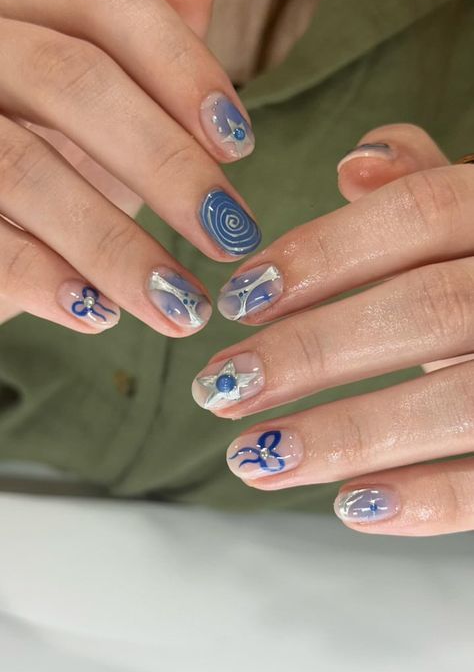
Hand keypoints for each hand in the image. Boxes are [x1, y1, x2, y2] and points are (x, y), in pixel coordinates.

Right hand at [0, 0, 258, 332]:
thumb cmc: (23, 150)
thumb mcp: (77, 105)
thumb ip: (133, 56)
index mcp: (11, 3)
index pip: (102, 0)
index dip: (182, 67)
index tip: (240, 144)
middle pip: (73, 81)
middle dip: (166, 167)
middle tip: (229, 238)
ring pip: (22, 168)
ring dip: (115, 247)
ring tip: (180, 307)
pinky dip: (42, 278)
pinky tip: (100, 314)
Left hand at [192, 124, 473, 535]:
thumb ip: (426, 188)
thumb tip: (356, 165)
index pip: (420, 212)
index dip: (323, 253)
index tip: (239, 299)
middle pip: (427, 308)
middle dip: (311, 352)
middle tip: (222, 385)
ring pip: (460, 399)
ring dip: (345, 434)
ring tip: (253, 457)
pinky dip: (429, 501)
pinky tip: (351, 506)